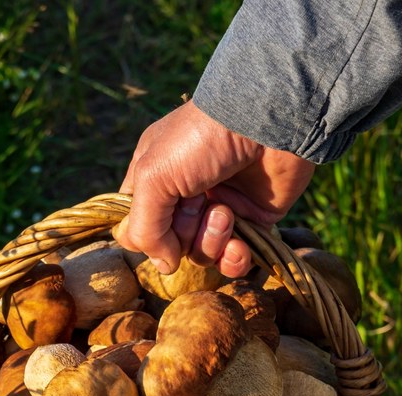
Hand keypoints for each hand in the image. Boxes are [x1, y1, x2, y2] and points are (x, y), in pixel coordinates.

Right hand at [115, 101, 315, 276]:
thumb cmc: (201, 140)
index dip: (144, 234)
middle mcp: (184, 196)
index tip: (156, 220)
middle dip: (183, 232)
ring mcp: (218, 209)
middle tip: (198, 203)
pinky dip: (234, 259)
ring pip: (201, 254)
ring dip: (211, 240)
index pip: (135, 225)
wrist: (266, 123)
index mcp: (154, 178)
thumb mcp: (154, 176)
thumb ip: (145, 227)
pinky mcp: (252, 220)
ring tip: (225, 213)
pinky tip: (239, 245)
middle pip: (169, 245)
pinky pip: (234, 259)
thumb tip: (164, 266)